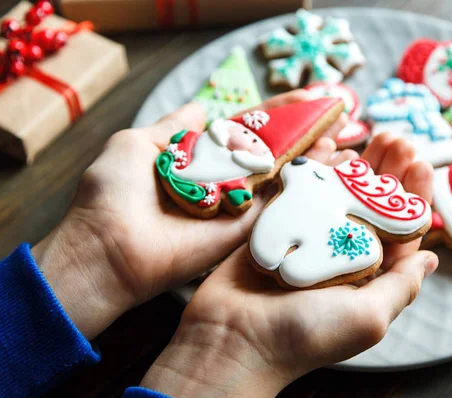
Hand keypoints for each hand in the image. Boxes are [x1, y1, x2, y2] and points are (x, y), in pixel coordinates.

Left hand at [31, 90, 346, 338]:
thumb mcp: (137, 144)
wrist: (107, 246)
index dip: (275, 114)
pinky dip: (307, 185)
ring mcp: (237, 208)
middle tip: (335, 114)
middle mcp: (222, 182)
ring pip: (282, 178)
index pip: (245, 131)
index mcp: (198, 160)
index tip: (305, 96)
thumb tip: (197, 106)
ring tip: (343, 134)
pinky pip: (281, 206)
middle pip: (271, 154)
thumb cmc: (114, 191)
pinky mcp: (245, 233)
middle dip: (302, 133)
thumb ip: (172, 126)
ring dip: (312, 156)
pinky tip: (334, 163)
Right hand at [140, 134, 437, 397]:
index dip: (413, 195)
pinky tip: (331, 146)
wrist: (232, 338)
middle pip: (371, 204)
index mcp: (368, 274)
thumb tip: (431, 259)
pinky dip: (317, 168)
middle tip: (395, 139)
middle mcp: (341, 253)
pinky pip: (302, 190)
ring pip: (339, 192)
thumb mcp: (368, 316)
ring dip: (356, 164)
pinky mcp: (277, 225)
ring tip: (369, 135)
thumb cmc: (304, 334)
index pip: (400, 228)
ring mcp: (308, 237)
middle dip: (387, 171)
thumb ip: (401, 286)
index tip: (419, 161)